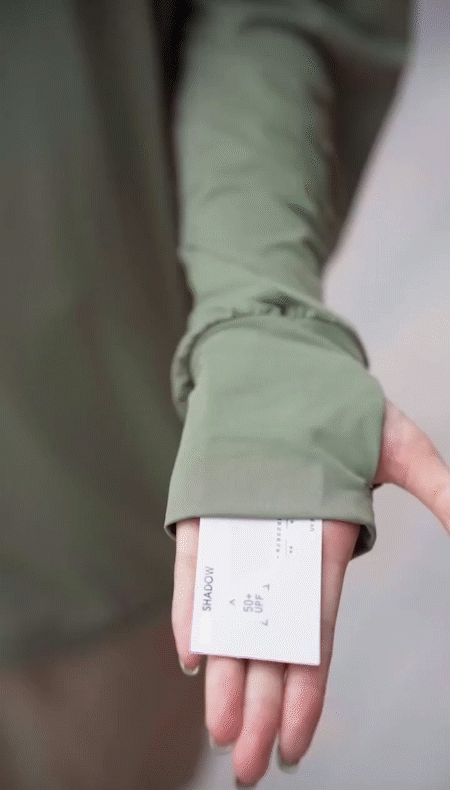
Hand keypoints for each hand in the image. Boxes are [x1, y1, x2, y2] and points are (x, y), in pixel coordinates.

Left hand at [172, 398, 449, 785]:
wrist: (283, 363)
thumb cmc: (344, 404)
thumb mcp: (400, 445)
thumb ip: (440, 486)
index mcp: (328, 545)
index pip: (317, 632)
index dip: (308, 689)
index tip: (298, 742)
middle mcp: (280, 550)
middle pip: (269, 640)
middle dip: (261, 703)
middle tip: (248, 767)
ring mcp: (237, 533)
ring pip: (229, 615)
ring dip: (224, 673)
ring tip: (221, 732)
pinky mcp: (203, 513)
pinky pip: (193, 569)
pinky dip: (190, 607)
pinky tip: (191, 653)